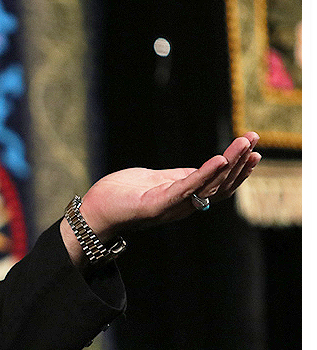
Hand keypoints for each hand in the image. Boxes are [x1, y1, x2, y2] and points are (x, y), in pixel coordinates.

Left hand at [78, 132, 260, 243]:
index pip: (218, 183)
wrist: (94, 211)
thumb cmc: (120, 194)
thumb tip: (194, 172)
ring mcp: (172, 206)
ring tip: (246, 145)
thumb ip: (175, 177)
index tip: (253, 149)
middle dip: (240, 161)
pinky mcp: (158, 204)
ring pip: (210, 185)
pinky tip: (220, 159)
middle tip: (255, 138)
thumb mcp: (154, 180)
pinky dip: (205, 175)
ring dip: (231, 164)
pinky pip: (186, 188)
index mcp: (183, 197)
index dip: (238, 168)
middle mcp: (183, 204)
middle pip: (221, 184)